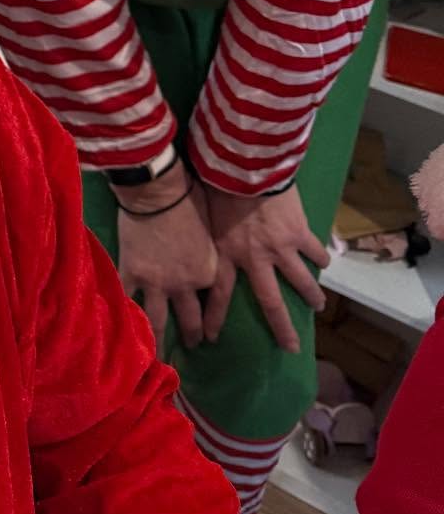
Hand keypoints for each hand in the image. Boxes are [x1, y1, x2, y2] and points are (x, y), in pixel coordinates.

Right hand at [115, 164, 217, 354]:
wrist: (158, 191)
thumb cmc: (191, 200)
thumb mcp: (211, 229)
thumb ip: (209, 252)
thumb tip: (206, 256)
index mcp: (208, 273)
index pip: (213, 299)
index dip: (211, 315)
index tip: (210, 332)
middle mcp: (185, 285)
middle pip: (190, 319)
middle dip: (191, 336)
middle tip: (191, 346)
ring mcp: (157, 283)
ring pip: (158, 320)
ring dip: (159, 340)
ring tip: (158, 355)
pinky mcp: (132, 273)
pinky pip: (128, 300)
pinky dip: (125, 314)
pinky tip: (123, 329)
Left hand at [203, 183, 329, 353]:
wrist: (244, 166)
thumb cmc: (216, 184)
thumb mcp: (201, 214)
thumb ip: (202, 234)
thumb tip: (188, 241)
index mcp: (225, 254)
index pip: (218, 294)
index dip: (214, 317)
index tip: (211, 339)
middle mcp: (254, 258)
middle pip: (270, 302)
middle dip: (281, 327)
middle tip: (292, 347)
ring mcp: (280, 248)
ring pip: (300, 281)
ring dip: (311, 295)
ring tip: (319, 306)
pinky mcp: (299, 233)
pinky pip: (314, 250)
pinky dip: (321, 257)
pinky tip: (326, 263)